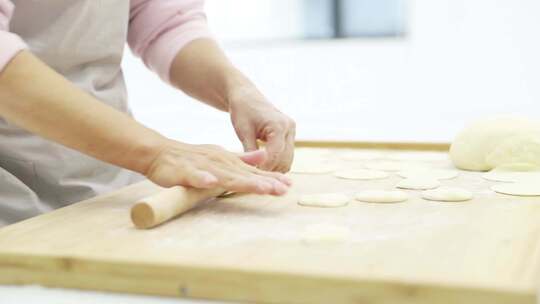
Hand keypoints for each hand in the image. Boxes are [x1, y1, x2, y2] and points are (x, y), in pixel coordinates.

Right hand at [145, 140, 291, 194]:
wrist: (161, 153)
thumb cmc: (192, 158)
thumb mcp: (221, 156)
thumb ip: (242, 159)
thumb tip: (263, 156)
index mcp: (228, 162)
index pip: (252, 173)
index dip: (270, 179)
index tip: (288, 186)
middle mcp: (220, 163)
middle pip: (244, 176)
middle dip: (263, 183)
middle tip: (282, 190)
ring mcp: (203, 167)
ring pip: (225, 177)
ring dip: (244, 183)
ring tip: (262, 189)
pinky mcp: (185, 172)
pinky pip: (195, 177)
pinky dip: (203, 180)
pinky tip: (212, 184)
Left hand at [228, 85, 295, 172]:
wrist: (247, 97)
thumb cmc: (242, 111)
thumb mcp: (243, 131)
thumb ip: (250, 150)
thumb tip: (254, 170)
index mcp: (278, 125)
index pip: (275, 155)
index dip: (264, 168)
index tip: (252, 178)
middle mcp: (289, 128)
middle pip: (284, 159)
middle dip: (270, 171)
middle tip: (254, 180)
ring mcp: (292, 131)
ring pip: (288, 160)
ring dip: (275, 169)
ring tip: (258, 175)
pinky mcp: (290, 135)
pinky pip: (287, 155)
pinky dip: (277, 163)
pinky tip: (263, 167)